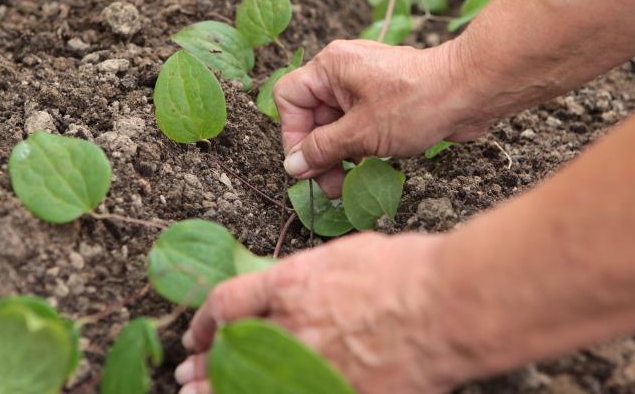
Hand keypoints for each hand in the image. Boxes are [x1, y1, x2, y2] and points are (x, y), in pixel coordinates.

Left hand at [174, 233, 464, 393]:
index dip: (206, 321)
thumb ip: (312, 277)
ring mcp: (312, 365)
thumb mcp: (348, 255)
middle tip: (188, 377)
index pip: (228, 303)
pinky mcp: (338, 393)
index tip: (199, 335)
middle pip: (229, 353)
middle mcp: (292, 326)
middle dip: (204, 367)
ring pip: (250, 385)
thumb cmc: (407, 270)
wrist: (446, 304)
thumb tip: (295, 289)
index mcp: (291, 284)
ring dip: (219, 393)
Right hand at [273, 39, 491, 196]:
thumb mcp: (361, 133)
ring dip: (337, 153)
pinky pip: (358, 123)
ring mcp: (365, 83)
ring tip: (346, 182)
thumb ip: (322, 150)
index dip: (292, 133)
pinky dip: (357, 145)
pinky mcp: (384, 98)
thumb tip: (293, 165)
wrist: (470, 91)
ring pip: (335, 122)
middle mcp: (343, 70)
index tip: (307, 164)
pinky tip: (366, 165)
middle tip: (329, 185)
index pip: (290, 98)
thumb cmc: (417, 103)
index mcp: (330, 67)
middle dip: (318, 151)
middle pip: (312, 114)